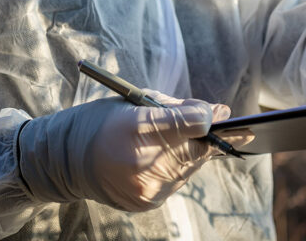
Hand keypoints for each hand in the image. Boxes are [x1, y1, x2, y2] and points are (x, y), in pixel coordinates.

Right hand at [18, 90, 235, 211]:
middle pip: (192, 149)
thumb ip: (174, 108)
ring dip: (199, 152)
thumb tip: (213, 112)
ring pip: (188, 167)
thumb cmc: (102, 122)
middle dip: (214, 136)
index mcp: (132, 126)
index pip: (184, 124)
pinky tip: (181, 155)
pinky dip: (182, 167)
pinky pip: (176, 181)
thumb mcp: (133, 102)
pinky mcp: (146, 202)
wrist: (64, 161)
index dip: (207, 117)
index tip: (225, 112)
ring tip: (208, 136)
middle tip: (241, 125)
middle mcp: (138, 161)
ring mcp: (142, 187)